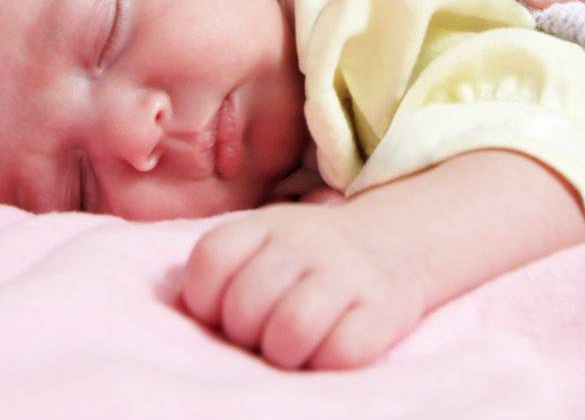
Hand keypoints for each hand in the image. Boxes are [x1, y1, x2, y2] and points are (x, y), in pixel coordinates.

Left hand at [181, 202, 426, 369]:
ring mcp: (347, 273)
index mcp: (267, 224)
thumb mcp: (265, 244)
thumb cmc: (309, 261)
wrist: (393, 245)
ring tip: (291, 349)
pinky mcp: (383, 309)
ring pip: (291, 328)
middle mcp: (306, 241)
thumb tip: (191, 313)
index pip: (211, 257)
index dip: (204, 298)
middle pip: (246, 303)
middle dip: (244, 333)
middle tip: (262, 334)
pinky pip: (342, 351)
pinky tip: (327, 348)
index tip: (221, 312)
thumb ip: (225, 271)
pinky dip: (326, 361)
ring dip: (283, 353)